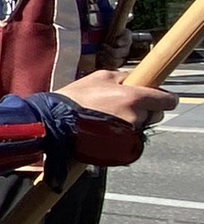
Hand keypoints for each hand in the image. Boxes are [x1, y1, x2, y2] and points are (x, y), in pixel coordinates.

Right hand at [59, 71, 175, 128]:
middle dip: (145, 110)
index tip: (165, 98)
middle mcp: (134, 116)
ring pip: (140, 125)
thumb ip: (124, 77)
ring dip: (132, 121)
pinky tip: (106, 128)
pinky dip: (122, 133)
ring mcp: (128, 133)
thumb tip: (137, 78)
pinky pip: (129, 138)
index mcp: (133, 97)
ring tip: (110, 117)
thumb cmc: (76, 98)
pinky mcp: (120, 146)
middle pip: (154, 114)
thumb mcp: (100, 77)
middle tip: (125, 106)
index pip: (165, 99)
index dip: (166, 98)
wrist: (56, 122)